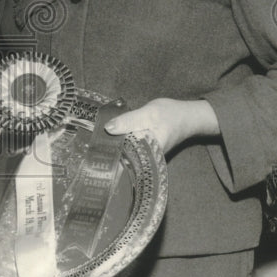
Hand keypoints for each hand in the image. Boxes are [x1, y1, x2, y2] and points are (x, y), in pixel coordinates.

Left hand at [103, 98, 220, 156]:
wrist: (188, 116)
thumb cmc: (171, 115)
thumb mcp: (148, 114)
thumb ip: (128, 121)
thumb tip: (108, 128)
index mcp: (148, 154)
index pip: (124, 162)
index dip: (107, 160)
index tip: (92, 157)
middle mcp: (147, 159)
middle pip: (123, 159)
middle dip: (107, 155)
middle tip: (88, 151)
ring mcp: (146, 155)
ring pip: (125, 154)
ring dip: (113, 148)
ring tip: (94, 146)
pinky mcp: (144, 149)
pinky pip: (129, 149)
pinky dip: (120, 144)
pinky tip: (108, 140)